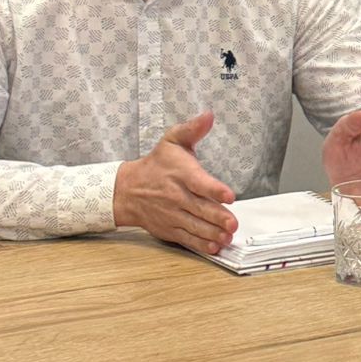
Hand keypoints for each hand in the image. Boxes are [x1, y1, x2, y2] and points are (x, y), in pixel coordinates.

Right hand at [113, 112, 238, 256]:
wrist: (127, 190)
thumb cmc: (156, 165)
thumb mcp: (172, 141)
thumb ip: (192, 129)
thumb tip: (208, 115)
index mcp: (180, 174)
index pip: (199, 182)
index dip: (214, 189)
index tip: (229, 196)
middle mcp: (176, 196)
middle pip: (200, 208)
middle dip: (218, 217)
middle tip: (233, 223)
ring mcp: (172, 214)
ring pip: (195, 226)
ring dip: (213, 233)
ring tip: (228, 236)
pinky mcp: (169, 228)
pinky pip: (186, 238)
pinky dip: (200, 244)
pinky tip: (214, 246)